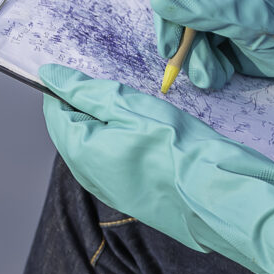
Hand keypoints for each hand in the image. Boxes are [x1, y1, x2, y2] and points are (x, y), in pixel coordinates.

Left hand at [38, 66, 273, 273]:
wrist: (222, 198)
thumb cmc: (181, 150)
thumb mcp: (131, 107)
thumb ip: (87, 92)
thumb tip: (50, 75)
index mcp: (80, 152)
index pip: (55, 112)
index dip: (69, 88)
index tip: (92, 74)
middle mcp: (89, 176)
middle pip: (74, 131)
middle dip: (90, 106)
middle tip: (123, 89)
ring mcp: (111, 191)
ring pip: (96, 147)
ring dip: (110, 125)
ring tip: (141, 111)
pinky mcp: (134, 199)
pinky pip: (116, 165)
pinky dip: (125, 144)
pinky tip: (151, 136)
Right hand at [151, 0, 273, 89]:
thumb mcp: (243, 16)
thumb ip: (202, 8)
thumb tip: (159, 0)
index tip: (170, 28)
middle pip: (171, 5)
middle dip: (179, 37)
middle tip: (177, 59)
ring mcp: (209, 11)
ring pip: (180, 33)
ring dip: (194, 58)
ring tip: (215, 72)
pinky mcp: (212, 35)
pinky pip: (192, 51)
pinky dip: (204, 66)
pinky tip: (223, 71)